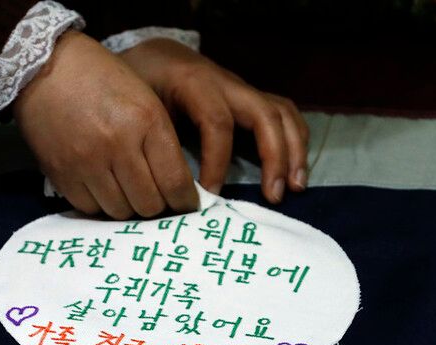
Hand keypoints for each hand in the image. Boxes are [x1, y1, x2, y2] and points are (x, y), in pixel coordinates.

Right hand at [14, 31, 197, 218]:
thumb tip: (178, 187)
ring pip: (121, 212)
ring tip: (129, 190)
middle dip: (159, 205)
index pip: (175, 182)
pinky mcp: (62, 173)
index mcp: (147, 121)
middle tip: (157, 197)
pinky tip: (104, 187)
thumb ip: (163, 142)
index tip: (185, 203)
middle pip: (149, 205)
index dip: (185, 201)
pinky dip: (101, 204)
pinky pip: (90, 208)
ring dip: (129, 206)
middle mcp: (118, 145)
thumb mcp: (146, 100)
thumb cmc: (103, 80)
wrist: (45, 68)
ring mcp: (87, 162)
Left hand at [119, 38, 309, 202]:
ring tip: (296, 187)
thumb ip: (155, 137)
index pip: (217, 123)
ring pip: (282, 112)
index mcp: (195, 83)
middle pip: (264, 114)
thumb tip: (166, 185)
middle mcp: (227, 84)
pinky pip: (283, 114)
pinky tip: (294, 171)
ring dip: (295, 151)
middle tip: (273, 196)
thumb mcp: (139, 106)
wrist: (155, 57)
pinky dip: (294, 141)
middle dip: (275, 157)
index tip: (209, 194)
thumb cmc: (143, 83)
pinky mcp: (250, 100)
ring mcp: (243, 91)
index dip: (217, 162)